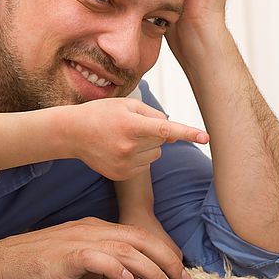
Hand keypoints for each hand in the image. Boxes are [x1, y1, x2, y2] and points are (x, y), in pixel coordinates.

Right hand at [0, 217, 192, 278]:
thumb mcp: (76, 258)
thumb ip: (101, 262)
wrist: (5, 261)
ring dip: (150, 269)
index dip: (163, 252)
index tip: (179, 271)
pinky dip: (114, 267)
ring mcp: (78, 240)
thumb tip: (128, 275)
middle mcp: (90, 229)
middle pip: (139, 239)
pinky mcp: (65, 255)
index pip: (138, 236)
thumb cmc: (38, 262)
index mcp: (94, 228)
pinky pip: (95, 258)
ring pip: (125, 250)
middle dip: (166, 260)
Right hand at [59, 98, 208, 179]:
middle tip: (131, 125)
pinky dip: (138, 157)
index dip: (187, 133)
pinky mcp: (121, 174)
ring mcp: (124, 163)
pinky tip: (120, 149)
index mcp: (131, 124)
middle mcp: (128, 146)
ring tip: (124, 137)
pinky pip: (144, 165)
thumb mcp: (126, 104)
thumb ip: (152, 114)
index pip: (165, 129)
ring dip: (147, 146)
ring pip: (155, 154)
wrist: (72, 133)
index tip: (206, 137)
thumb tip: (171, 131)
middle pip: (161, 141)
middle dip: (154, 133)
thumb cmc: (101, 113)